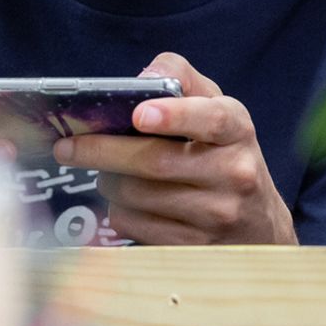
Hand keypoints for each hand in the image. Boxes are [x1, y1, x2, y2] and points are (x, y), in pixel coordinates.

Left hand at [52, 53, 296, 244]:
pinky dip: (119, 211)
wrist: (257, 226)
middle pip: (156, 162)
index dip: (174, 115)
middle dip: (102, 152)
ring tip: (106, 173)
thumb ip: (181, 80)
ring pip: (137, 196)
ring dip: (108, 182)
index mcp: (236, 131)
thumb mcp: (215, 110)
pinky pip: (135, 226)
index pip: (211, 119)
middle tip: (68, 147)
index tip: (139, 114)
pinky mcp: (194, 247)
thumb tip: (140, 78)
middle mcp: (233, 173)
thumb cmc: (223, 156)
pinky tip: (125, 202)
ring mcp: (216, 215)